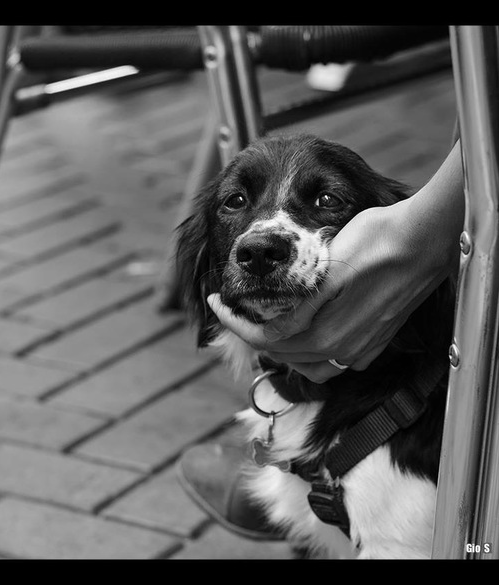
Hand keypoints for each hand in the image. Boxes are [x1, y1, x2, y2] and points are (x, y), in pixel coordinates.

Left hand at [208, 192, 458, 382]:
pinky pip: (334, 361)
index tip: (217, 303)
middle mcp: (343, 350)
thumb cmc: (376, 241)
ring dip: (281, 348)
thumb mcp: (328, 269)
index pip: (264, 339)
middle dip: (251, 332)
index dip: (233, 322)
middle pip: (282, 354)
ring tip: (265, 323)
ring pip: (307, 364)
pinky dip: (311, 351)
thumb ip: (300, 308)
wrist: (425, 239)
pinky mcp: (375, 343)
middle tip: (233, 309)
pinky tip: (306, 330)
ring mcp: (361, 349)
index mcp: (326, 332)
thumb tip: (275, 328)